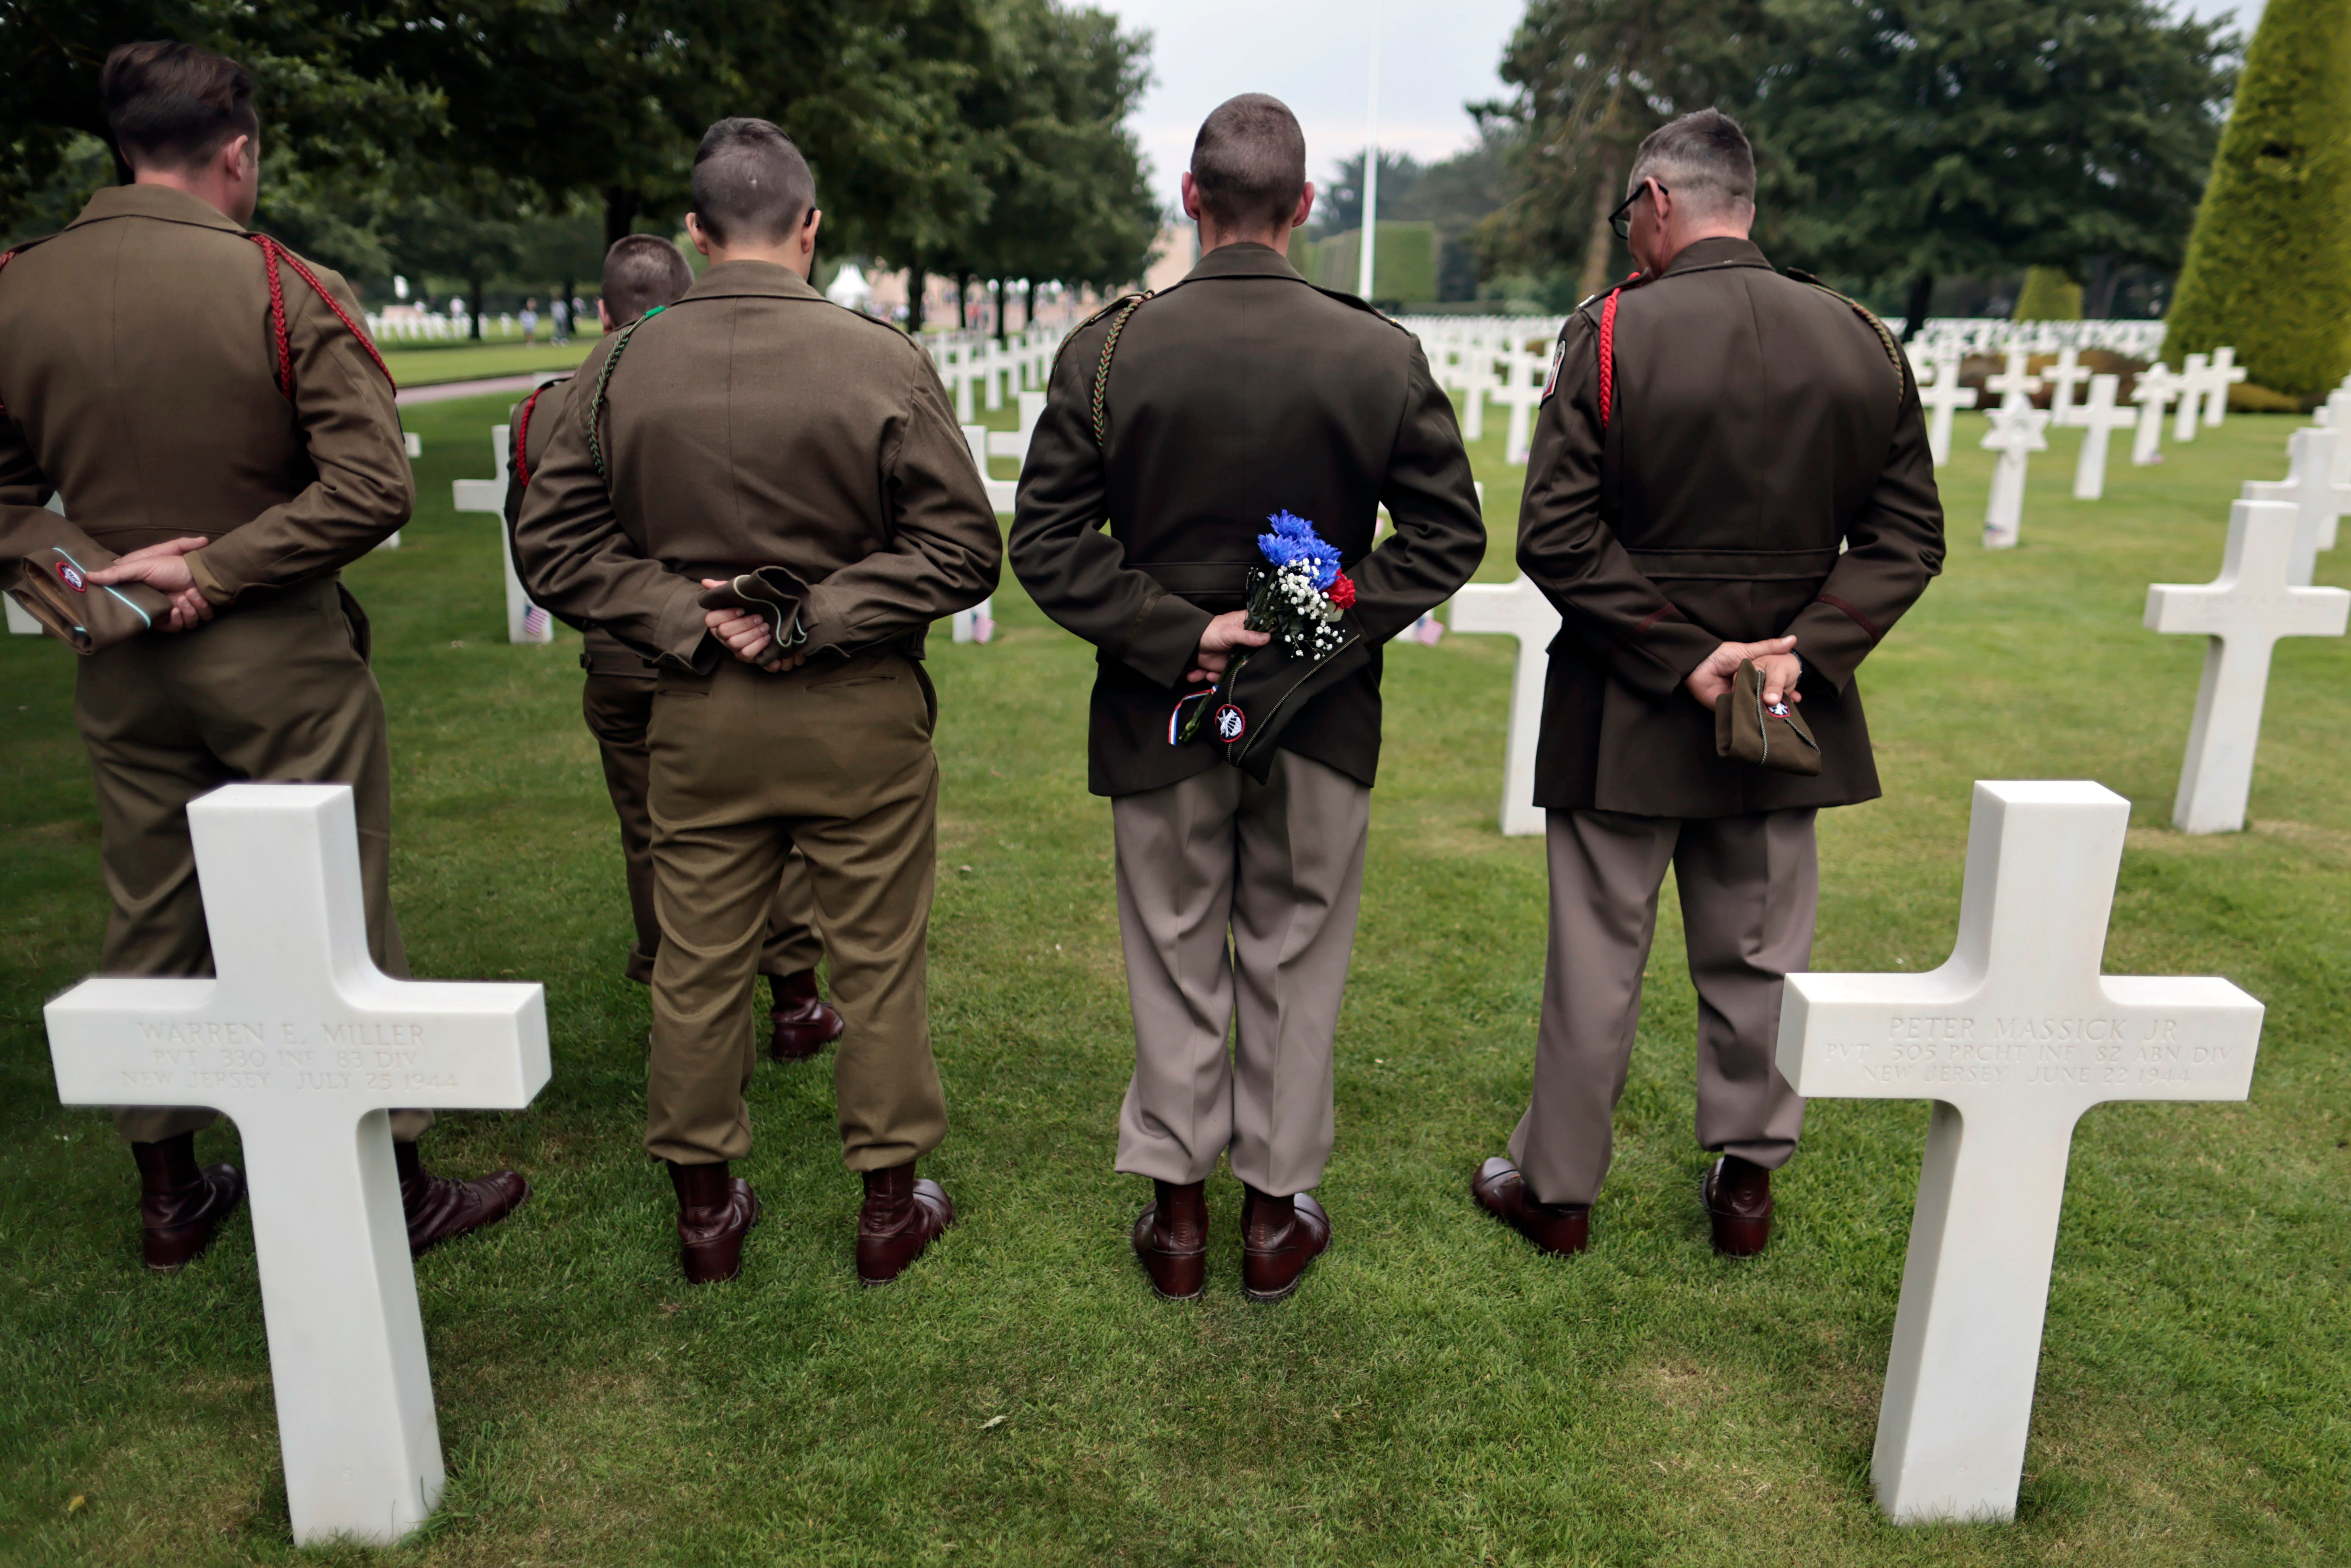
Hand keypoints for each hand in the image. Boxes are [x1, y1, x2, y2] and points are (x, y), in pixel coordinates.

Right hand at [89, 536, 213, 631]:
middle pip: (171, 626)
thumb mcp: (139, 567)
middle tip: (177, 602)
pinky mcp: (200, 609)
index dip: (154, 619)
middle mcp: (167, 607)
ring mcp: (185, 609)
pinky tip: (197, 595)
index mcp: (152, 601)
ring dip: (190, 610)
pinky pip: (200, 620)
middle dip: (177, 615)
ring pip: (187, 624)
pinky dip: (201, 609)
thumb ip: (116, 574)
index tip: (161, 610)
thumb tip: (87, 576)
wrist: (198, 566)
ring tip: (189, 594)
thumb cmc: (169, 565)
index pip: (149, 620)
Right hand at [702, 580, 804, 670]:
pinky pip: (746, 654)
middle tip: (760, 617)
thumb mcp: (740, 593)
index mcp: (718, 619)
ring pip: (734, 644)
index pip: (710, 620)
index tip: (742, 609)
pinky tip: (767, 637)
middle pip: (724, 632)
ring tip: (765, 626)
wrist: (773, 619)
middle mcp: (722, 635)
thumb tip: (705, 582)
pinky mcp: (744, 657)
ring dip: (752, 634)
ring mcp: (732, 647)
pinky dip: (758, 645)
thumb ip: (723, 588)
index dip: (726, 614)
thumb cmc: (753, 605)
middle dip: (744, 623)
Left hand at [1186, 609, 1270, 684]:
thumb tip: (1267, 637)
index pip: (1264, 635)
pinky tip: (1204, 673)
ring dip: (1223, 674)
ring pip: (1240, 670)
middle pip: (1255, 657)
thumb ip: (1247, 636)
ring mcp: (1236, 656)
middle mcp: (1245, 643)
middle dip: (1245, 666)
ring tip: (1209, 673)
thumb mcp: (1228, 632)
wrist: (1189, 643)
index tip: (1262, 654)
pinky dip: (1213, 677)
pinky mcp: (1226, 666)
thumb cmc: (1209, 631)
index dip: (1266, 646)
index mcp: (1248, 628)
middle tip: (1237, 669)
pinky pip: (1226, 676)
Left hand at [1683, 635, 1800, 708]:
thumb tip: (1793, 639)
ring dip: (1765, 712)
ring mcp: (1737, 700)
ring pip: (1754, 709)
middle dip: (1777, 706)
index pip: (1771, 688)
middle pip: (1764, 701)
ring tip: (1782, 718)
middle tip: (1792, 711)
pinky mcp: (1727, 709)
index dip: (1784, 693)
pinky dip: (1749, 716)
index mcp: (1753, 678)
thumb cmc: (1722, 655)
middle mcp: (1746, 690)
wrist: (1699, 664)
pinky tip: (1762, 721)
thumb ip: (1770, 648)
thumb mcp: (1750, 651)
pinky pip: (1740, 715)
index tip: (1798, 698)